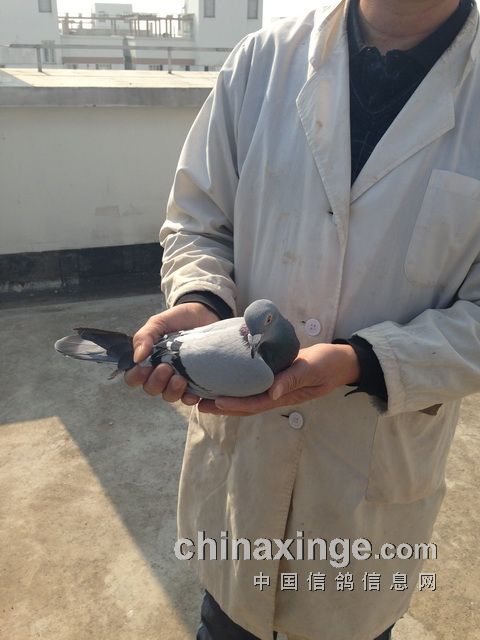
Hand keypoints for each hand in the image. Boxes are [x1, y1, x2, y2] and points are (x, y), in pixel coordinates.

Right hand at [124, 302, 219, 402]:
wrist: (205, 314)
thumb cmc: (178, 320)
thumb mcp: (158, 323)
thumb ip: (144, 337)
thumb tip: (137, 358)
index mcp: (147, 361)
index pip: (133, 377)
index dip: (137, 376)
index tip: (145, 366)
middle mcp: (161, 374)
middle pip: (151, 389)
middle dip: (156, 381)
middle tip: (166, 367)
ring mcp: (178, 380)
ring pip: (169, 396)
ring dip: (172, 391)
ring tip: (180, 378)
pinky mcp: (196, 383)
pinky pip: (189, 398)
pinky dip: (190, 398)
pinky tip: (193, 393)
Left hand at [198, 343, 360, 415]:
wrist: (341, 360)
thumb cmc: (329, 364)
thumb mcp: (314, 368)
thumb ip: (294, 378)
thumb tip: (272, 392)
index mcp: (285, 395)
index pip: (256, 403)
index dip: (236, 404)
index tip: (216, 402)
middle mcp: (277, 394)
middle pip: (246, 405)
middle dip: (223, 406)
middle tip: (197, 403)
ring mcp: (275, 387)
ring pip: (247, 397)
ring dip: (226, 399)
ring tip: (203, 395)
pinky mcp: (274, 377)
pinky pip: (252, 385)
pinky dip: (236, 386)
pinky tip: (223, 380)